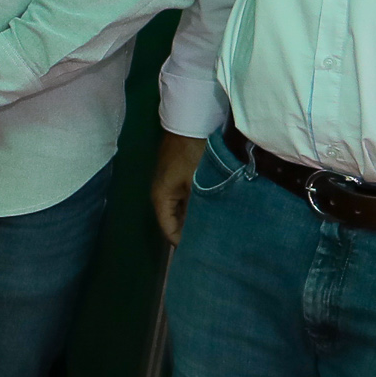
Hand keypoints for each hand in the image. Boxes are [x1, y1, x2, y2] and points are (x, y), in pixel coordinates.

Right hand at [149, 130, 204, 244]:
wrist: (189, 122)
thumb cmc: (192, 153)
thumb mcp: (198, 183)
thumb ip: (199, 209)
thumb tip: (206, 231)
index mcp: (161, 198)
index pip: (170, 231)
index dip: (184, 244)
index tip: (203, 254)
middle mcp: (162, 194)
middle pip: (174, 222)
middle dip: (191, 233)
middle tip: (212, 245)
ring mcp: (170, 185)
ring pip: (181, 211)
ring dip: (195, 219)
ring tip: (214, 230)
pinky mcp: (179, 177)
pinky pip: (186, 200)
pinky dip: (197, 207)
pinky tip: (212, 211)